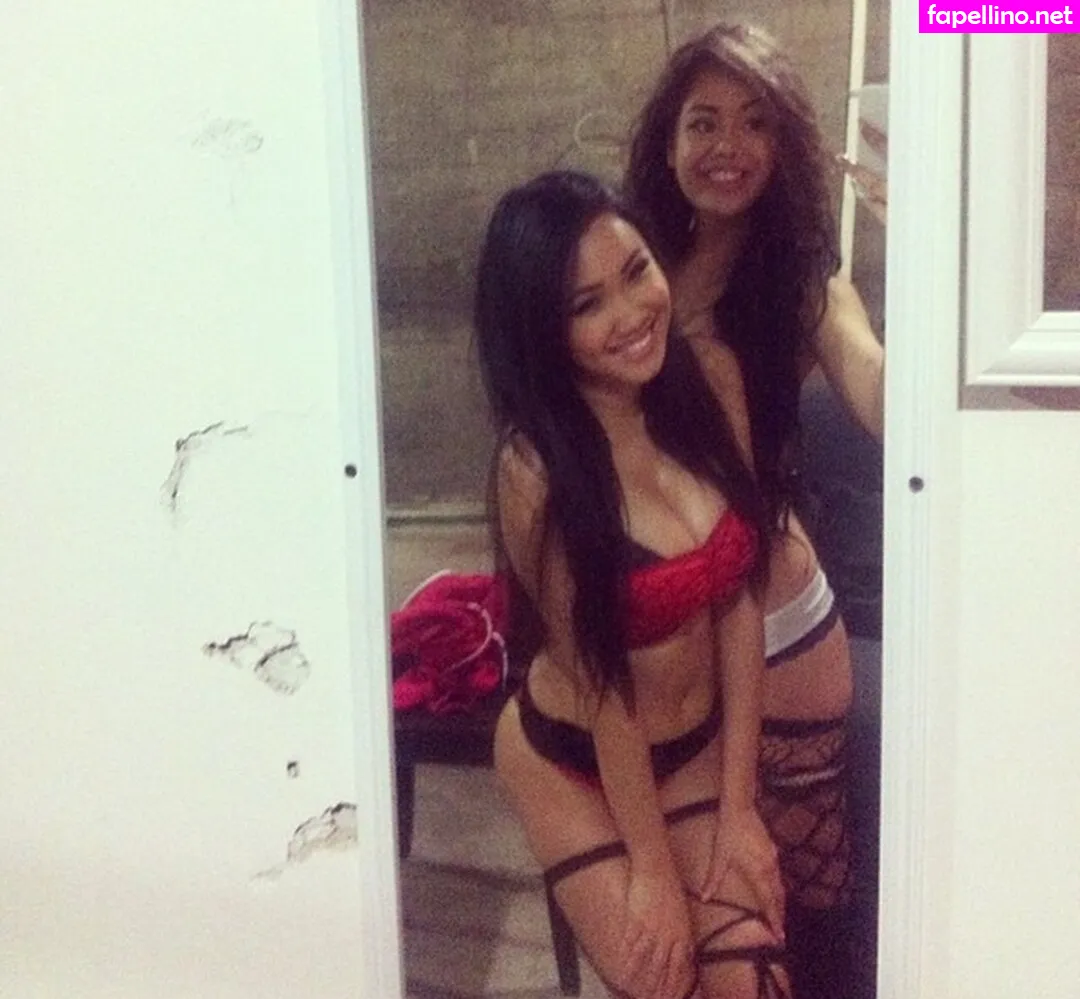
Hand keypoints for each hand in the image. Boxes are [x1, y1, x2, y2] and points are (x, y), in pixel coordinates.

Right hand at [619, 868, 695, 998]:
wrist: (656, 867)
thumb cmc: (671, 888)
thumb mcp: (683, 913)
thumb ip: (684, 934)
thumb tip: (687, 952)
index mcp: (683, 933)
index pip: (680, 967)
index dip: (674, 985)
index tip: (669, 997)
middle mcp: (669, 934)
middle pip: (663, 968)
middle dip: (657, 986)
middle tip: (651, 998)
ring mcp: (653, 928)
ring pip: (646, 959)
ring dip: (639, 976)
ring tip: (631, 988)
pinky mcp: (638, 919)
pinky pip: (632, 942)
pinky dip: (628, 956)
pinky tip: (623, 964)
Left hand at [700, 806, 784, 939]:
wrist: (740, 808)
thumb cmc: (728, 832)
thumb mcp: (719, 857)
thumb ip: (713, 879)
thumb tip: (703, 898)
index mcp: (758, 872)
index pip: (769, 902)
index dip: (774, 920)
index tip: (778, 935)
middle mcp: (769, 867)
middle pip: (778, 897)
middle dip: (779, 915)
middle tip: (779, 933)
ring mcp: (773, 858)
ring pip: (780, 885)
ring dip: (779, 902)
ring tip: (777, 916)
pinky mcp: (772, 851)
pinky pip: (778, 875)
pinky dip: (777, 887)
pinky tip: (773, 890)